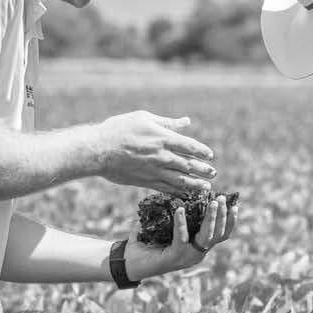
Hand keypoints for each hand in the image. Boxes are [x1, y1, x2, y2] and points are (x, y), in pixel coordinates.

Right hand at [95, 110, 214, 194]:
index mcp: (163, 138)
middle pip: (188, 165)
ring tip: (206, 188)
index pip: (189, 146)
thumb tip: (186, 122)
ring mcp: (154, 171)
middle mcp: (162, 156)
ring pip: (180, 180)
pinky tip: (185, 195)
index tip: (210, 155)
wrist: (99, 150)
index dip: (202, 151)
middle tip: (213, 174)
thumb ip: (167, 122)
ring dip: (195, 185)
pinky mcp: (145, 181)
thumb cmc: (119, 128)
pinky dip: (178, 192)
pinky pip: (166, 188)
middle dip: (203, 170)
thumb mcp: (144, 118)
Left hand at [123, 195, 237, 282]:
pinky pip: (181, 239)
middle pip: (217, 235)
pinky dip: (181, 223)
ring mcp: (186, 258)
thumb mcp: (165, 223)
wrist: (127, 261)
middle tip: (223, 199)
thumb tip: (180, 187)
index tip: (235, 205)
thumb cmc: (146, 241)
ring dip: (210, 218)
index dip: (230, 221)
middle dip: (223, 216)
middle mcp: (196, 254)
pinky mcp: (173, 259)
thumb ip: (175, 208)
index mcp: (197, 246)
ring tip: (212, 202)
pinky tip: (180, 210)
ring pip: (206, 237)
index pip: (220, 235)